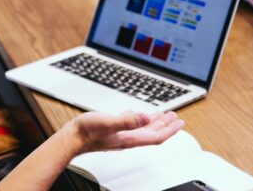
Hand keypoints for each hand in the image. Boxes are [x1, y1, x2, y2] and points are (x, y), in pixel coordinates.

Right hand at [68, 111, 183, 153]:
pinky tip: (137, 114)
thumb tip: (145, 117)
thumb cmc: (88, 132)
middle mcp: (128, 137)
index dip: (170, 130)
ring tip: (162, 115)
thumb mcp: (109, 123)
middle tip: (175, 117)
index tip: (180, 123)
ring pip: (143, 129)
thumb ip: (127, 121)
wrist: (72, 138)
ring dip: (154, 122)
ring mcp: (121, 135)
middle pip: (152, 133)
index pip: (156, 136)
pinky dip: (139, 119)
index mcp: (130, 138)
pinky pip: (131, 125)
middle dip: (166, 125)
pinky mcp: (113, 130)